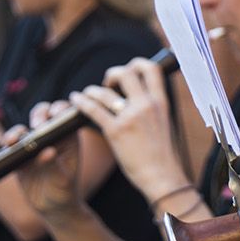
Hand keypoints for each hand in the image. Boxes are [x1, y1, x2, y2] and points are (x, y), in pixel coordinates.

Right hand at [9, 101, 82, 217]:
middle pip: (41, 115)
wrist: (52, 209)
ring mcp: (32, 147)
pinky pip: (5, 148)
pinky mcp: (18, 158)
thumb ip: (55, 165)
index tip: (51, 119)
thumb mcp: (62, 180)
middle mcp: (50, 138)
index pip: (63, 115)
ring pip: (21, 131)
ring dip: (14, 133)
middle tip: (35, 126)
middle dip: (36, 116)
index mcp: (67, 138)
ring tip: (11, 141)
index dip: (57, 111)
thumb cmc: (64, 193)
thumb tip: (48, 151)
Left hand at [70, 58, 189, 203]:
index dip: (137, 64)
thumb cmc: (162, 155)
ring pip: (105, 92)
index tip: (128, 73)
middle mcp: (147, 105)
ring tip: (87, 94)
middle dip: (113, 74)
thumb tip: (136, 98)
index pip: (152, 69)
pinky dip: (81, 102)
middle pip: (127, 72)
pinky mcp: (116, 131)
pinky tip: (76, 100)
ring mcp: (131, 117)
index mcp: (161, 102)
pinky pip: (93, 109)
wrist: (162, 177)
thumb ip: (152, 108)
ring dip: (92, 90)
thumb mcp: (163, 123)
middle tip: (108, 85)